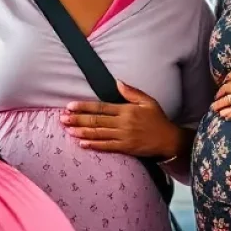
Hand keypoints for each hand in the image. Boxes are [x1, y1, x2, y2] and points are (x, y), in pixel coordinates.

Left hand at [62, 82, 179, 157]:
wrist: (169, 140)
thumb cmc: (158, 120)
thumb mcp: (148, 101)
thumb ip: (132, 92)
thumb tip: (117, 82)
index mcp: (127, 110)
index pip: (101, 107)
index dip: (84, 107)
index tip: (70, 106)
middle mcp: (123, 123)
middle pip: (96, 120)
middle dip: (77, 119)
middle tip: (62, 118)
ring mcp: (123, 136)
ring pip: (98, 133)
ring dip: (81, 131)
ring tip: (67, 129)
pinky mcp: (125, 148)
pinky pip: (106, 146)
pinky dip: (93, 144)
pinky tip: (82, 143)